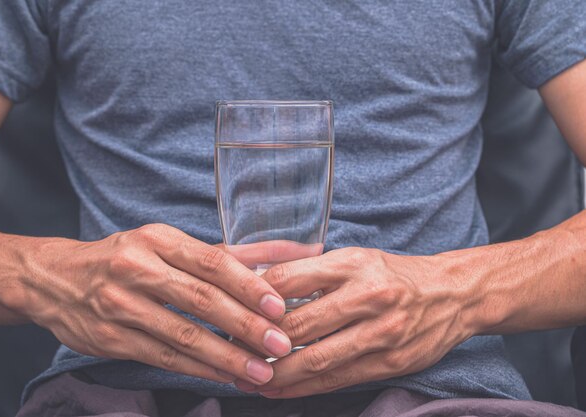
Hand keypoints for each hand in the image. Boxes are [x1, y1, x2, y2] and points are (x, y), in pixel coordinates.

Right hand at [0, 224, 291, 385]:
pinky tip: (225, 376)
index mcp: (157, 240)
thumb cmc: (123, 257)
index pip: (211, 262)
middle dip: (245, 325)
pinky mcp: (110, 338)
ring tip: (261, 370)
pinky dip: (199, 369)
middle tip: (280, 343)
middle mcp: (137, 269)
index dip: (248, 285)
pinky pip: (163, 357)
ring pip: (183, 335)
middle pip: (201, 299)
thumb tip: (278, 254)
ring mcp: (120, 305)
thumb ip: (220, 254)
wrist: (54, 279)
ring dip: (227, 356)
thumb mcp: (164, 244)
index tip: (279, 306)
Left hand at [234, 247, 473, 396]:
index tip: (232, 311)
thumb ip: (312, 272)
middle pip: (299, 324)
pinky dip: (303, 388)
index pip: (288, 279)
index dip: (255, 299)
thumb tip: (261, 287)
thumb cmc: (393, 275)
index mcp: (352, 263)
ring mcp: (380, 332)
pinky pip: (336, 379)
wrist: (452, 295)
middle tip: (231, 351)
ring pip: (315, 359)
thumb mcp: (354, 258)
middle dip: (259, 341)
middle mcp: (367, 295)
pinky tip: (279, 389)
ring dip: (275, 373)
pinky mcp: (389, 362)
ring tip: (248, 378)